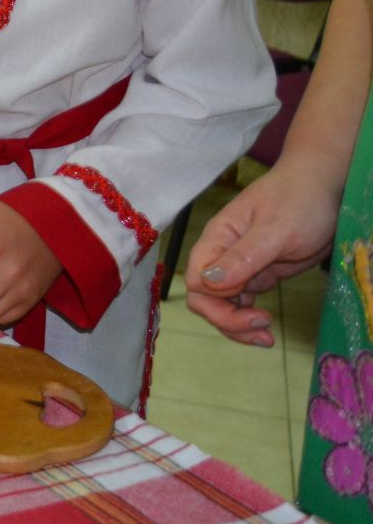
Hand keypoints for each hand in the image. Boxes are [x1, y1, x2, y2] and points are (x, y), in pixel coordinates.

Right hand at [185, 166, 340, 345]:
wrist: (326, 187)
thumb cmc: (299, 201)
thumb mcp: (275, 231)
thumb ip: (243, 257)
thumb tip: (207, 284)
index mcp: (217, 240)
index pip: (197, 281)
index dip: (216, 300)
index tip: (250, 301)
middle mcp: (222, 255)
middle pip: (205, 298)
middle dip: (227, 319)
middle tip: (263, 330)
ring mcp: (240, 266)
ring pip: (223, 305)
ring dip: (238, 325)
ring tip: (266, 336)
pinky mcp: (259, 274)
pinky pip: (242, 303)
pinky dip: (249, 319)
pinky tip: (266, 326)